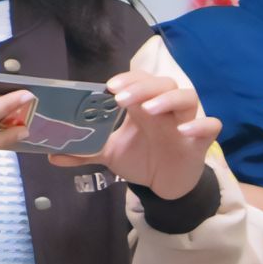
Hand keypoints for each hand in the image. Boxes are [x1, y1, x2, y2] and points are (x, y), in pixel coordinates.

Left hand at [60, 65, 218, 199]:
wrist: (165, 185)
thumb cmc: (142, 160)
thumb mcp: (110, 154)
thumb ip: (84, 151)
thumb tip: (51, 154)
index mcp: (144, 106)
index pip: (140, 80)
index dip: (128, 79)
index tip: (108, 87)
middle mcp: (166, 110)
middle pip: (163, 84)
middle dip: (142, 87)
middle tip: (120, 98)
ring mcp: (185, 123)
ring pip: (187, 97)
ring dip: (168, 99)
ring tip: (149, 110)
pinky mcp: (201, 142)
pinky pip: (211, 126)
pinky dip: (200, 125)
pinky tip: (183, 131)